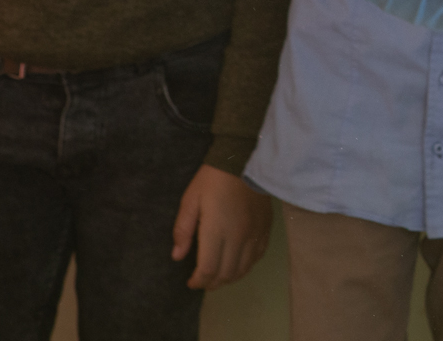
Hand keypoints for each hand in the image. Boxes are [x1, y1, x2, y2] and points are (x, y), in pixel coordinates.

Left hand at [173, 164, 271, 289]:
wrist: (244, 159)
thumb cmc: (213, 179)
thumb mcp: (190, 200)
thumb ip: (183, 230)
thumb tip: (177, 256)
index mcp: (217, 230)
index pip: (209, 269)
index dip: (198, 281)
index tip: (191, 282)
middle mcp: (238, 237)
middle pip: (227, 273)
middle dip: (212, 283)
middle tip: (202, 281)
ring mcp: (254, 234)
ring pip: (244, 268)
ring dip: (229, 278)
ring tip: (218, 276)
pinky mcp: (265, 228)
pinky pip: (258, 256)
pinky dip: (246, 266)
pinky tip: (237, 264)